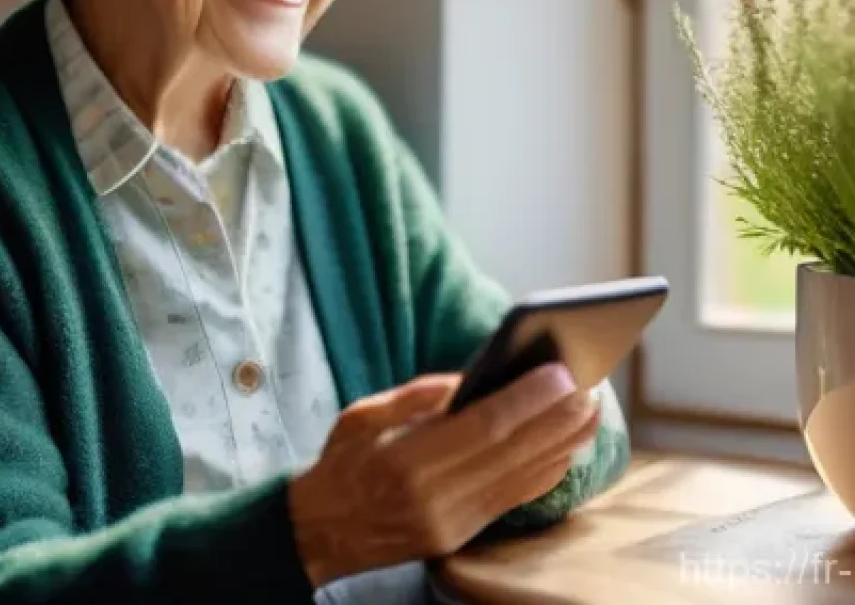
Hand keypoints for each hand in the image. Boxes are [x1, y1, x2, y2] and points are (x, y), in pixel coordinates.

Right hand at [287, 363, 597, 587]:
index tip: (560, 374)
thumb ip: (417, 396)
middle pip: (512, 454)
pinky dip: (543, 475)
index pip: (483, 427)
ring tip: (590, 415)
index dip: (527, 401)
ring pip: (520, 480)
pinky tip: (565, 452)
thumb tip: (470, 380)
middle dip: (557, 420)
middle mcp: (435, 497)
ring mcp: (451, 522)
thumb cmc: (341, 463)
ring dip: (562, 446)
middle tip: (590, 388)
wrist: (320, 530)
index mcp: (406, 461)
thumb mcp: (362, 415)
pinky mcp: (460, 537)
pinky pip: (511, 501)